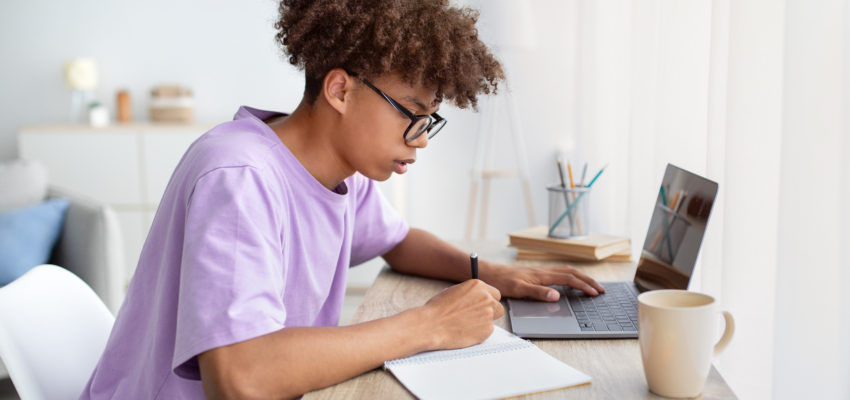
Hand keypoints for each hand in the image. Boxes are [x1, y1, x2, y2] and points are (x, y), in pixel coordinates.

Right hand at [421, 279, 503, 349]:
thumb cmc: (438, 309)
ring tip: (466, 324)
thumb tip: (478, 298)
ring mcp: (488, 315)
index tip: (482, 306)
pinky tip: (465, 331)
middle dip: (490, 312)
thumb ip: (471, 294)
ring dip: (484, 322)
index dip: (488, 301)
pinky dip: (479, 333)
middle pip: (498, 307)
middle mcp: (487, 298)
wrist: (431, 325)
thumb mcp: (455, 291)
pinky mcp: (487, 330)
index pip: (495, 294)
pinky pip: (487, 331)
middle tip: (476, 317)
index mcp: (478, 286)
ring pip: (493, 320)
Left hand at [483, 263, 605, 301]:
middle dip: (588, 280)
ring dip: (580, 278)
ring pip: (566, 271)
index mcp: (542, 275)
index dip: (583, 286)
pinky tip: (570, 282)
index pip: (569, 279)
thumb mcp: (519, 290)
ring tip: (591, 285)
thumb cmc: (501, 282)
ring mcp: (540, 271)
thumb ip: (538, 293)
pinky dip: (570, 277)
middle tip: (601, 289)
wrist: (488, 273)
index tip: (595, 293)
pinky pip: (558, 273)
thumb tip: (556, 297)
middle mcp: (543, 271)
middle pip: (571, 273)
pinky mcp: (535, 273)